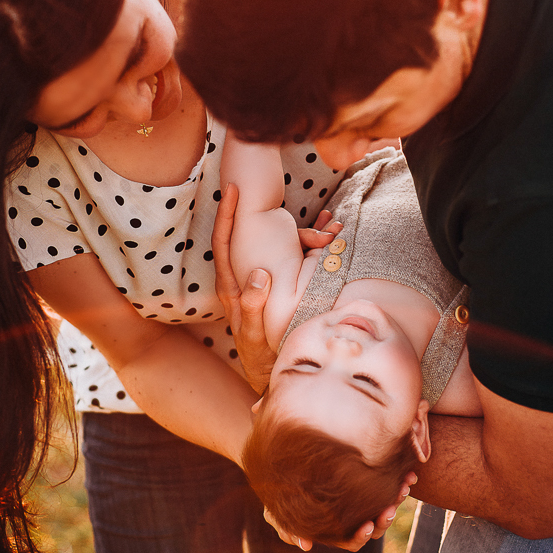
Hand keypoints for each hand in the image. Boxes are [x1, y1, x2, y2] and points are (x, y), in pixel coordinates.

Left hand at [212, 187, 340, 390]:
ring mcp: (261, 274)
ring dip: (299, 229)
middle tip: (269, 189)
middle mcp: (241, 273)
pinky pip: (291, 256)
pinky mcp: (279, 279)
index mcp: (230, 283)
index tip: (232, 190)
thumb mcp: (251, 332)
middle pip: (245, 235)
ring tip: (327, 220)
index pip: (223, 240)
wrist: (268, 363)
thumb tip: (259, 276)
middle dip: (259, 211)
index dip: (227, 215)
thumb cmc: (256, 350)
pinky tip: (328, 236)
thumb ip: (251, 307)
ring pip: (275, 244)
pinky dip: (308, 244)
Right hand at [263, 475, 415, 551]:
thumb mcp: (276, 511)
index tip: (368, 525)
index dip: (362, 536)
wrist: (286, 464)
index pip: (353, 541)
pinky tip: (408, 473)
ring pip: (385, 506)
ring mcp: (361, 501)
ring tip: (405, 485)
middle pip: (375, 526)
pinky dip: (399, 481)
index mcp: (334, 530)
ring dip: (397, 499)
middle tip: (391, 507)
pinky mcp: (368, 483)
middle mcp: (351, 518)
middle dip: (385, 518)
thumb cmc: (280, 494)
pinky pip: (388, 486)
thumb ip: (286, 527)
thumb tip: (305, 546)